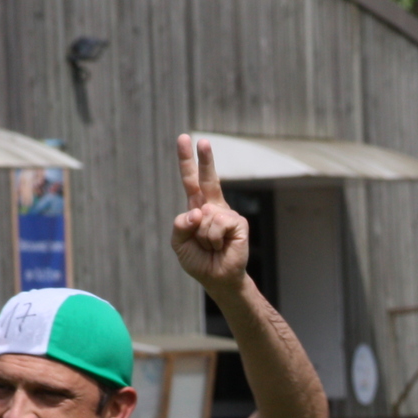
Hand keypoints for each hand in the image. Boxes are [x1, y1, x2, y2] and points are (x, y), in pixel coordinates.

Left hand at [170, 135, 249, 291]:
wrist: (217, 278)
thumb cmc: (199, 260)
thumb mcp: (179, 243)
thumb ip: (181, 225)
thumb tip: (198, 211)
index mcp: (198, 207)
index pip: (190, 181)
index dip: (187, 161)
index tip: (184, 138)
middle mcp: (213, 207)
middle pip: (207, 178)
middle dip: (204, 159)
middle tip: (203, 140)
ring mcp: (227, 213)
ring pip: (204, 215)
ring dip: (203, 236)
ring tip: (211, 246)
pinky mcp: (238, 222)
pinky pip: (217, 223)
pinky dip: (214, 238)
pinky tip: (221, 246)